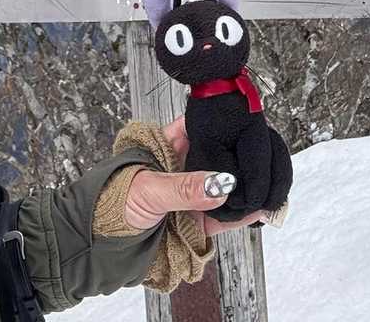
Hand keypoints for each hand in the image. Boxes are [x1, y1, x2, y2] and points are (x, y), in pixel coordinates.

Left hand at [122, 115, 267, 235]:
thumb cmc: (112, 203)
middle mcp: (186, 167)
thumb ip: (183, 188)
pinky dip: (246, 213)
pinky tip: (262, 208)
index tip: (249, 129)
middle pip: (224, 158)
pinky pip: (228, 215)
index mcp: (170, 145)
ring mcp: (194, 194)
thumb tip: (220, 183)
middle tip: (266, 162)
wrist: (100, 242)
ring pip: (230, 187)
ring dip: (250, 188)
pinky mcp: (198, 221)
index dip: (227, 127)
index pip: (205, 128)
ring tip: (270, 187)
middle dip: (245, 162)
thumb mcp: (147, 190)